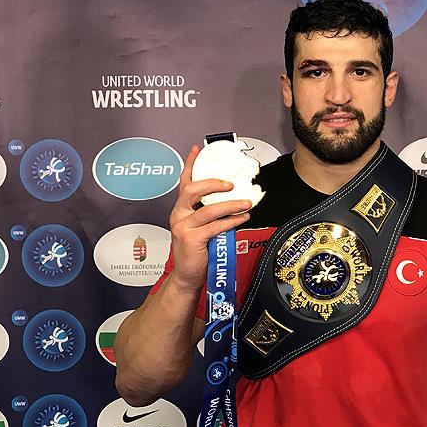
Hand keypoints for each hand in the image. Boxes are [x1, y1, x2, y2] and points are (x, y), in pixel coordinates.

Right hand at [168, 145, 250, 291]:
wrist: (188, 276)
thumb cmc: (197, 252)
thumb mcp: (202, 228)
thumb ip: (211, 213)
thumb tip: (234, 200)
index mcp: (181, 209)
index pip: (184, 182)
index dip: (190, 165)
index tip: (197, 149)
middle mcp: (179, 215)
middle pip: (192, 190)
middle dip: (212, 183)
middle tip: (231, 183)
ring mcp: (184, 227)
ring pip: (208, 209)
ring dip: (230, 204)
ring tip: (246, 203)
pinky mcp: (192, 239)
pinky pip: (215, 226)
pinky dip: (231, 221)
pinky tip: (242, 219)